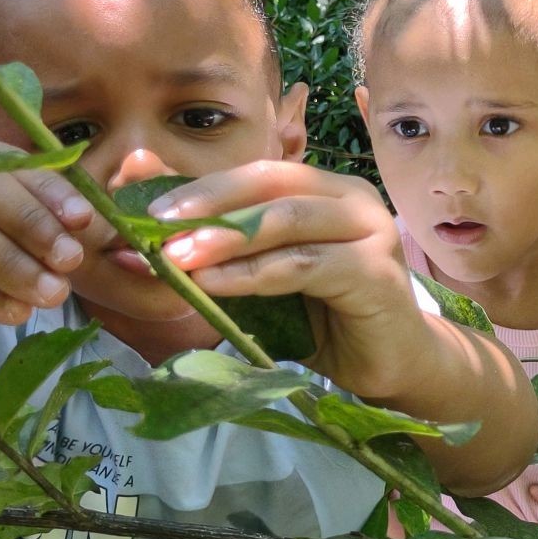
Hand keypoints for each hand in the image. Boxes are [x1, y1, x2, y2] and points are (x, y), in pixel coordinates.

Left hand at [146, 159, 435, 398]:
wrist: (391, 365)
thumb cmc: (326, 320)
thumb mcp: (266, 275)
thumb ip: (226, 247)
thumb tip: (161, 226)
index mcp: (326, 190)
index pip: (257, 172)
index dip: (201, 186)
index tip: (146, 210)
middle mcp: (353, 198)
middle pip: (270, 182)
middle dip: (207, 202)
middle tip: (153, 226)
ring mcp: (370, 231)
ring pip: (286, 219)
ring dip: (224, 238)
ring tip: (177, 257)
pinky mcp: (375, 272)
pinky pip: (303, 264)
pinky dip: (253, 273)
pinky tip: (215, 284)